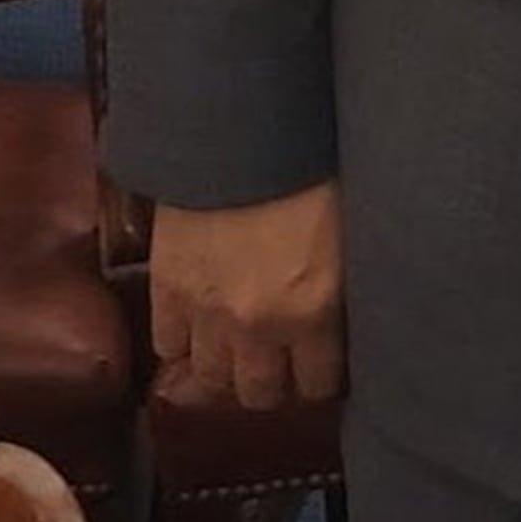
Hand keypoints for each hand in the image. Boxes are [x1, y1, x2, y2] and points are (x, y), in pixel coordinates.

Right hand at [147, 180, 344, 410]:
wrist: (243, 128)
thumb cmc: (315, 164)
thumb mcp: (352, 226)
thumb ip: (346, 279)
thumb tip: (354, 306)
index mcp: (315, 308)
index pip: (318, 382)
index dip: (322, 377)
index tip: (325, 366)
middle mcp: (259, 324)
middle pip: (261, 393)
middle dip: (274, 384)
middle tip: (281, 364)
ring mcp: (207, 310)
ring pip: (210, 379)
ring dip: (225, 370)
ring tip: (237, 353)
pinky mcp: (167, 288)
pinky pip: (167, 345)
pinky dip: (181, 344)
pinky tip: (197, 332)